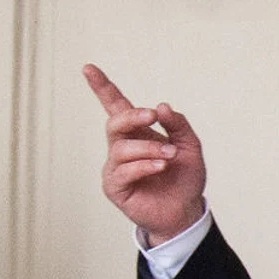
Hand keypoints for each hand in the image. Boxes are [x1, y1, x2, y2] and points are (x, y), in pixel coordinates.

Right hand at [83, 63, 206, 244]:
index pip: (116, 105)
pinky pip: (124, 171)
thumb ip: (178, 124)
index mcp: (138, 132)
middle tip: (153, 116)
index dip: (102, 87)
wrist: (186, 210)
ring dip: (149, 147)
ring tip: (170, 155)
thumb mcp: (190, 145)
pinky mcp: (115, 187)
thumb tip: (161, 106)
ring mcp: (116, 167)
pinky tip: (160, 166)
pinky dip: (144, 165)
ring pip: (122, 148)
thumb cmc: (185, 178)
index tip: (88, 68)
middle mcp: (123, 147)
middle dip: (133, 116)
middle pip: (115, 122)